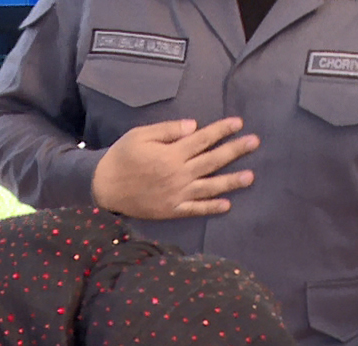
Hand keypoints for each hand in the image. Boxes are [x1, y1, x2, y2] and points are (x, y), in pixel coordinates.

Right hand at [92, 118, 258, 219]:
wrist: (102, 188)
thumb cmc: (120, 158)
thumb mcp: (139, 135)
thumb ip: (167, 130)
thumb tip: (194, 126)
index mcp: (171, 154)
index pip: (203, 139)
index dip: (222, 130)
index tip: (239, 123)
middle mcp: (178, 174)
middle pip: (212, 161)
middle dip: (235, 150)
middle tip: (255, 142)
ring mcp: (176, 194)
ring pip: (209, 186)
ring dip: (231, 182)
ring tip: (250, 177)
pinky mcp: (170, 209)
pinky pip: (195, 209)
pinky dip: (211, 207)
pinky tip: (226, 204)